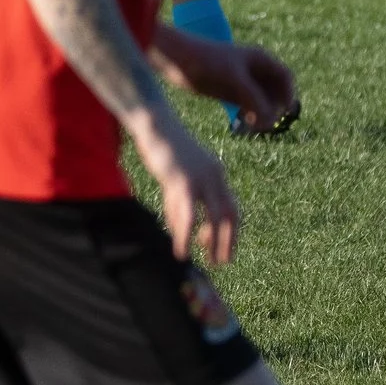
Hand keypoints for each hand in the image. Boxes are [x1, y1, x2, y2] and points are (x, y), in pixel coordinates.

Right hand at [127, 105, 240, 265]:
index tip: (221, 247)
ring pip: (213, 219)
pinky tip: (182, 251)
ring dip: (212, 243)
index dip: (230, 231)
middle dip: (228, 241)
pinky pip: (188, 216)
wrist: (153, 122)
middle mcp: (215, 176)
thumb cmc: (162, 146)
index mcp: (217, 173)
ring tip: (209, 262)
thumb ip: (181, 199)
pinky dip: (186, 237)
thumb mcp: (177, 173)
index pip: (231, 207)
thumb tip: (179, 226)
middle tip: (223, 262)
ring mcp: (201, 179)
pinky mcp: (182, 181)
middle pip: (229, 215)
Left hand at [156, 27, 297, 136]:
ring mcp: (242, 82)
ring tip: (254, 125)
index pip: (285, 77)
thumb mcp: (234, 78)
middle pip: (276, 92)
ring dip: (263, 114)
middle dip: (274, 107)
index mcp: (260, 58)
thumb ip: (254, 97)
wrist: (177, 59)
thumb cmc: (207, 60)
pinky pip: (248, 107)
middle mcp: (254, 70)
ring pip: (263, 102)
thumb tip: (270, 120)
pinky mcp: (230, 93)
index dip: (289, 94)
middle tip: (266, 122)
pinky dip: (250, 116)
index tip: (285, 110)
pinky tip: (244, 123)